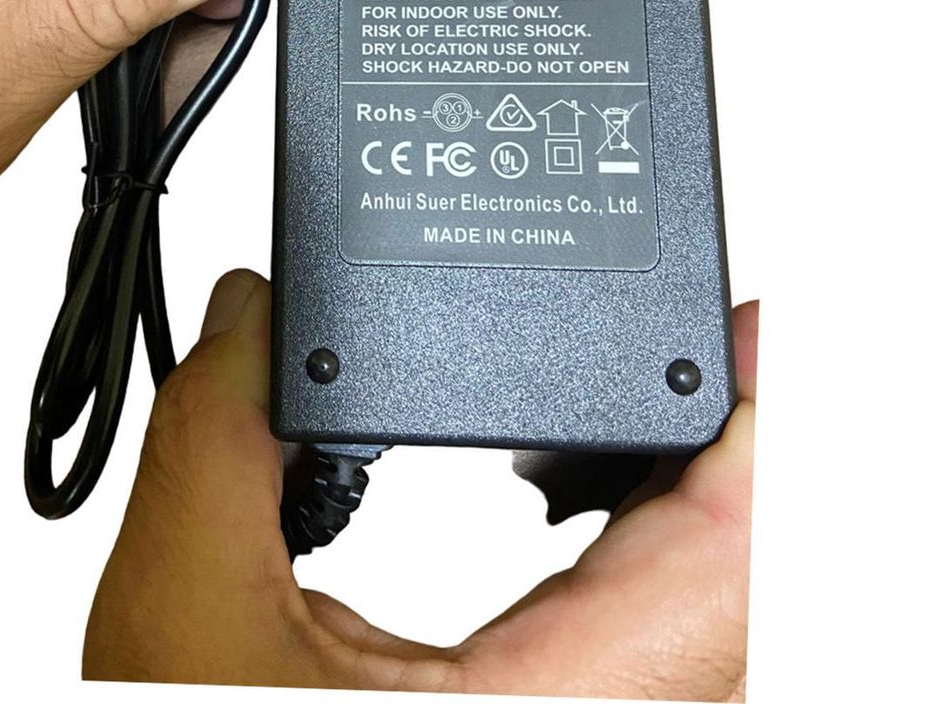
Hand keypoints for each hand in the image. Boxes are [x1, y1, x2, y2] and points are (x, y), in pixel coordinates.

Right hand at [83, 273, 754, 698]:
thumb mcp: (181, 609)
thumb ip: (214, 436)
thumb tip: (246, 315)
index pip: (708, 577)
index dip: (757, 443)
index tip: (754, 334)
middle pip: (728, 579)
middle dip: (731, 437)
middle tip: (725, 333)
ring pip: (697, 607)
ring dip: (701, 488)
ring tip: (683, 384)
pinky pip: (643, 623)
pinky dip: (649, 532)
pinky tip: (618, 486)